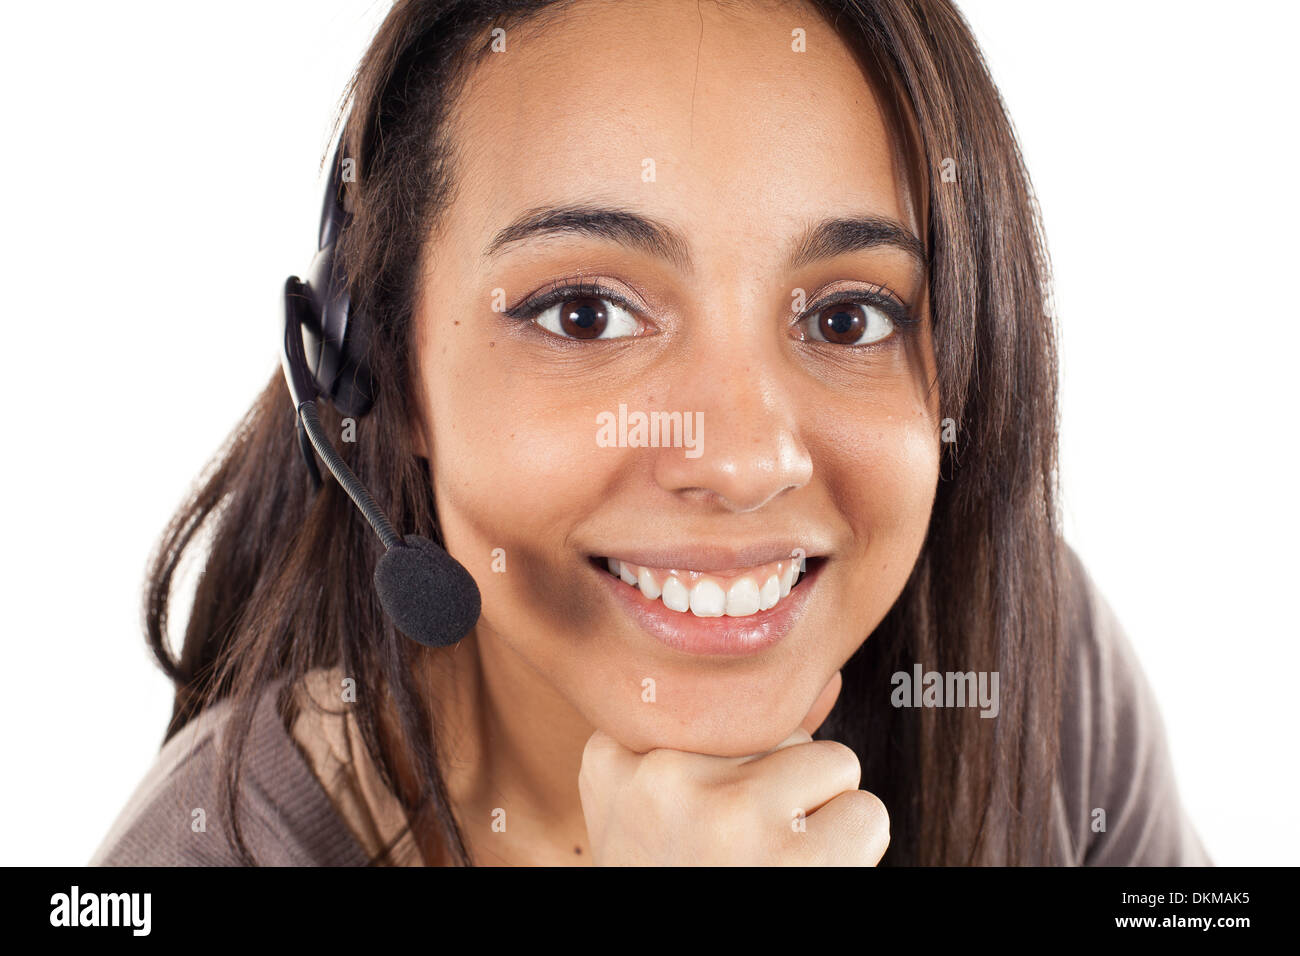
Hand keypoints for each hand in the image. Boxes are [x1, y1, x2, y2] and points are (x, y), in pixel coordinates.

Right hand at [578, 671, 888, 864]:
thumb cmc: (679, 880)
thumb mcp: (660, 809)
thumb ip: (719, 740)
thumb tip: (826, 677)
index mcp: (612, 760)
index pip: (718, 708)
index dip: (732, 768)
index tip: (704, 819)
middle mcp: (660, 776)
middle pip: (775, 732)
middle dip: (779, 789)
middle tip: (739, 856)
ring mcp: (722, 812)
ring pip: (829, 762)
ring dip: (821, 816)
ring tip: (774, 867)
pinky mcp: (786, 857)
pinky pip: (866, 812)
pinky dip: (854, 851)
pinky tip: (805, 880)